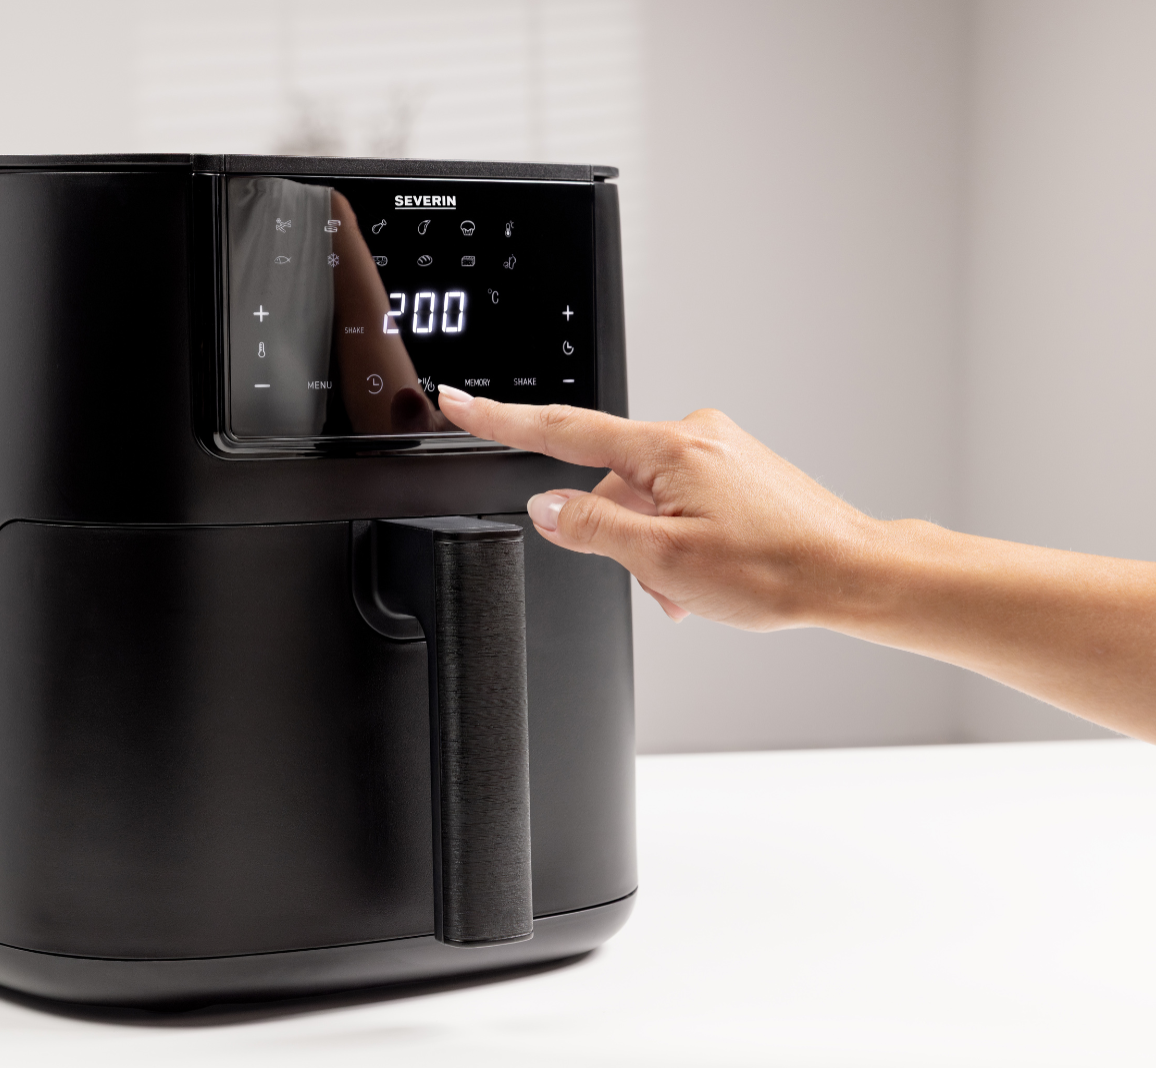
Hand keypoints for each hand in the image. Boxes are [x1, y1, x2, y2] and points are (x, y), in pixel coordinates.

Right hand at [435, 387, 879, 628]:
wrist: (852, 572)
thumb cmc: (777, 568)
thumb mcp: (665, 560)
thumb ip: (594, 528)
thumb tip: (547, 508)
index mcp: (668, 449)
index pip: (562, 430)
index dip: (501, 420)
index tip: (460, 402)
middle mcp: (693, 435)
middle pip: (609, 481)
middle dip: (614, 534)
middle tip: (655, 584)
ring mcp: (717, 449)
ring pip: (645, 497)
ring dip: (649, 545)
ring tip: (690, 591)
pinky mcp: (735, 467)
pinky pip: (678, 498)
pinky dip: (676, 538)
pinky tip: (702, 576)